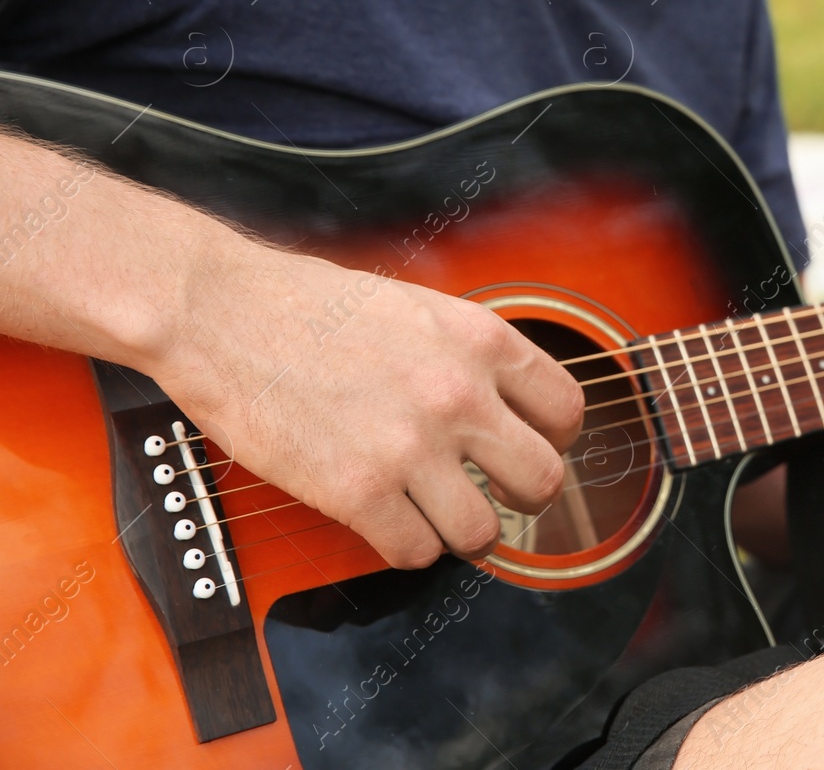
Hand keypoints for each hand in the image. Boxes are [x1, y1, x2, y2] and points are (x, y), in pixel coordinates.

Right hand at [151, 239, 584, 568]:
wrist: (221, 312)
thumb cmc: (308, 305)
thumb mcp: (418, 308)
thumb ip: (469, 356)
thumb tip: (508, 406)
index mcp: (481, 340)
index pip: (567, 409)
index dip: (556, 439)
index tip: (533, 449)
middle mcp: (459, 394)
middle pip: (542, 479)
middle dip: (524, 497)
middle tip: (494, 495)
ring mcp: (410, 446)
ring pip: (483, 532)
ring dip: (462, 533)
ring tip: (437, 517)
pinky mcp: (357, 492)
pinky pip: (416, 553)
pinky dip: (405, 548)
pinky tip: (387, 523)